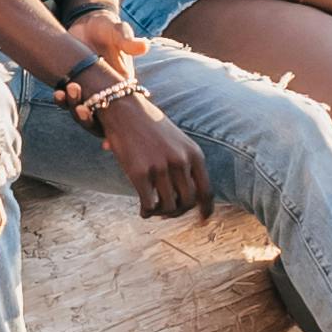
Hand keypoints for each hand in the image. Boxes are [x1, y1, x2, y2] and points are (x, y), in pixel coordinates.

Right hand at [103, 89, 213, 223]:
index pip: (206, 191)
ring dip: (161, 213)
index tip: (202, 222)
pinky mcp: (139, 173)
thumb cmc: (151, 127)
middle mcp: (180, 161)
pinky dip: (147, 212)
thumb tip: (188, 201)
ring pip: (169, 207)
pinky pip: (149, 204)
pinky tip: (143, 210)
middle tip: (167, 213)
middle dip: (178, 212)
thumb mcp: (178, 142)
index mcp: (194, 154)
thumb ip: (186, 166)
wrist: (125, 109)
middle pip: (188, 202)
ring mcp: (160, 167)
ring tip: (153, 210)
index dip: (206, 210)